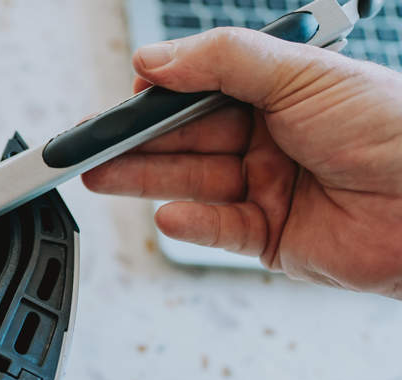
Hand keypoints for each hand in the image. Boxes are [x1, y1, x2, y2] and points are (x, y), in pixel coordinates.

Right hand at [81, 28, 401, 298]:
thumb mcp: (303, 75)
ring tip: (100, 176)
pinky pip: (220, 229)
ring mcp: (272, 188)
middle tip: (89, 145)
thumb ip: (223, 61)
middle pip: (188, 138)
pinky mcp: (274, 238)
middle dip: (137, 141)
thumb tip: (156, 60)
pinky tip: (167, 212)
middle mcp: (273, 138)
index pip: (202, 90)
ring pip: (194, 182)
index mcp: (282, 91)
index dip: (159, 95)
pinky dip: (191, 222)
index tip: (122, 99)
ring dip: (146, 178)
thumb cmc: (394, 130)